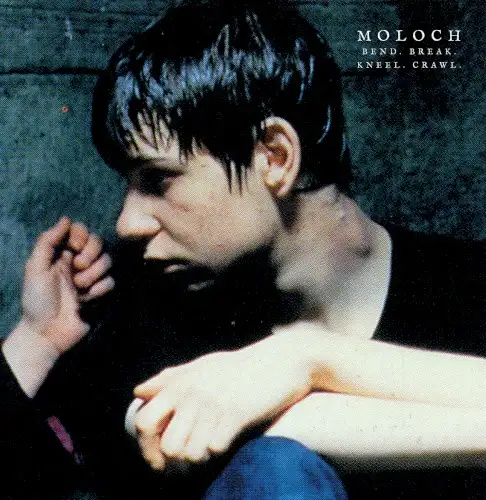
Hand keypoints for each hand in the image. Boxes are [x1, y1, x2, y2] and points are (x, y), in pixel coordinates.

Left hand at [21, 216, 113, 353]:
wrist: (47, 332)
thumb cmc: (37, 301)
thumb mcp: (35, 268)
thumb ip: (48, 241)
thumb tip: (66, 218)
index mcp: (61, 254)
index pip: (81, 231)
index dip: (82, 235)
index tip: (74, 247)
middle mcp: (77, 262)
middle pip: (98, 242)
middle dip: (91, 254)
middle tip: (77, 268)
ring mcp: (90, 277)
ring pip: (107, 261)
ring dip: (94, 274)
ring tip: (79, 288)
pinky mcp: (100, 292)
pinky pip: (110, 281)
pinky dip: (99, 289)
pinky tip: (86, 300)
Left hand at [132, 333, 312, 470]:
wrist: (280, 360)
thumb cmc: (239, 366)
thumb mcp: (202, 366)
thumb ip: (170, 378)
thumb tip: (139, 392)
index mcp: (178, 383)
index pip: (144, 421)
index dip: (146, 447)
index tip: (158, 460)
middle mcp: (191, 393)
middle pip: (166, 445)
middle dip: (173, 461)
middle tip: (185, 462)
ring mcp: (212, 403)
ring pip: (189, 453)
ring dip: (198, 458)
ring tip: (208, 448)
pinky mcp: (235, 413)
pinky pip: (215, 448)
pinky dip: (219, 451)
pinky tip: (226, 441)